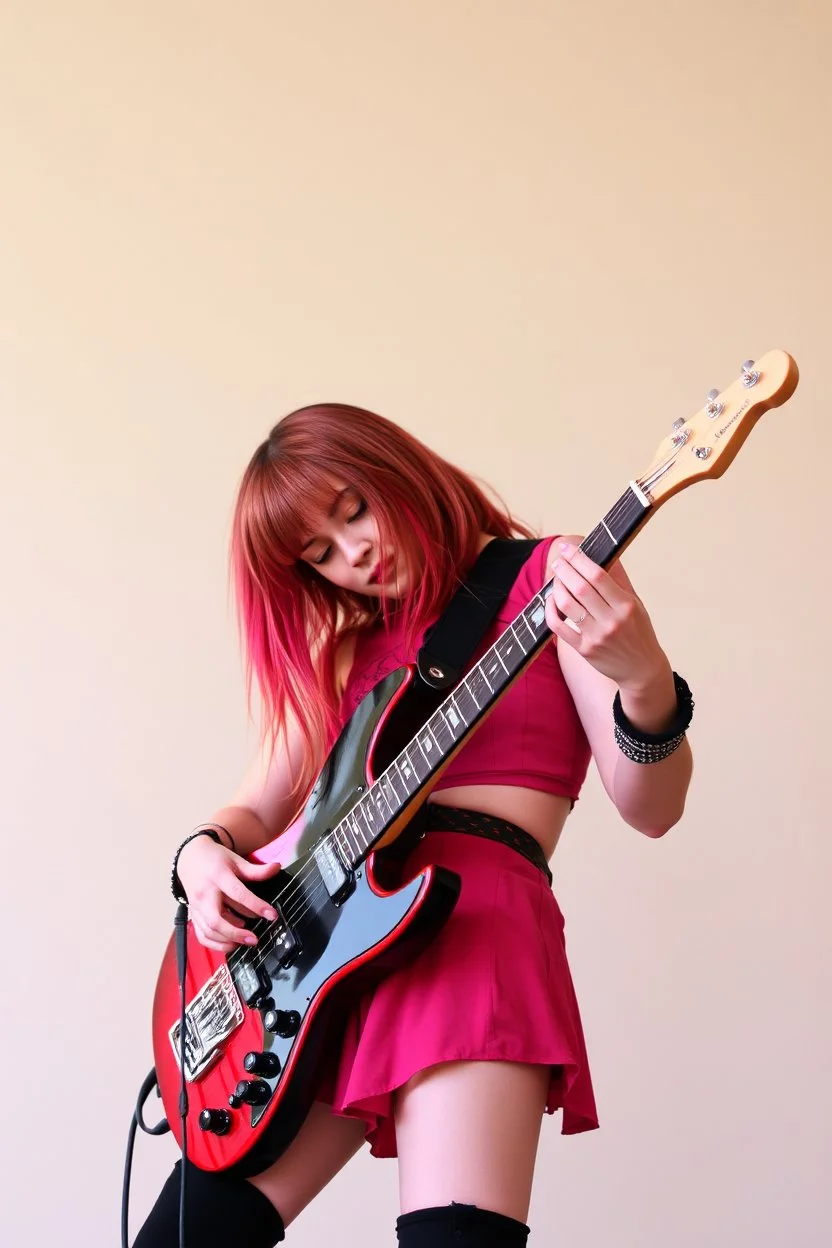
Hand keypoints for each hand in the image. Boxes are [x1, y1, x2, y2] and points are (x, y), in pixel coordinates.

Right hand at [176, 835, 282, 952]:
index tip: (272, 915)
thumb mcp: (236, 860)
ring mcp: (197, 907)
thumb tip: (276, 868)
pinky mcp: (194, 915)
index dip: (256, 906)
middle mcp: (205, 894)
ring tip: (246, 940)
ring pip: (208, 931)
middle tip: (255, 939)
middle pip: (216, 920)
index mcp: (218, 877)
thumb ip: (256, 870)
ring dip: (228, 940)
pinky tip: (232, 943)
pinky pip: (202, 936)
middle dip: (236, 933)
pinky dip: (216, 944)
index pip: (238, 894)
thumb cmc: (214, 859)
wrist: (190, 858)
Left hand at [544, 539, 668, 691]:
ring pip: (567, 606)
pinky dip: (550, 611)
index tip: (568, 549)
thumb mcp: (635, 604)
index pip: (598, 576)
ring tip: (556, 580)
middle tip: (558, 561)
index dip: (580, 559)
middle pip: (580, 588)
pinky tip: (551, 601)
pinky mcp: (584, 650)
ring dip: (557, 589)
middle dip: (565, 570)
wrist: (641, 669)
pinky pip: (559, 627)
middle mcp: (611, 621)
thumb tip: (607, 553)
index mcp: (626, 605)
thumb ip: (619, 580)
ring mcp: (596, 637)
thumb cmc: (638, 632)